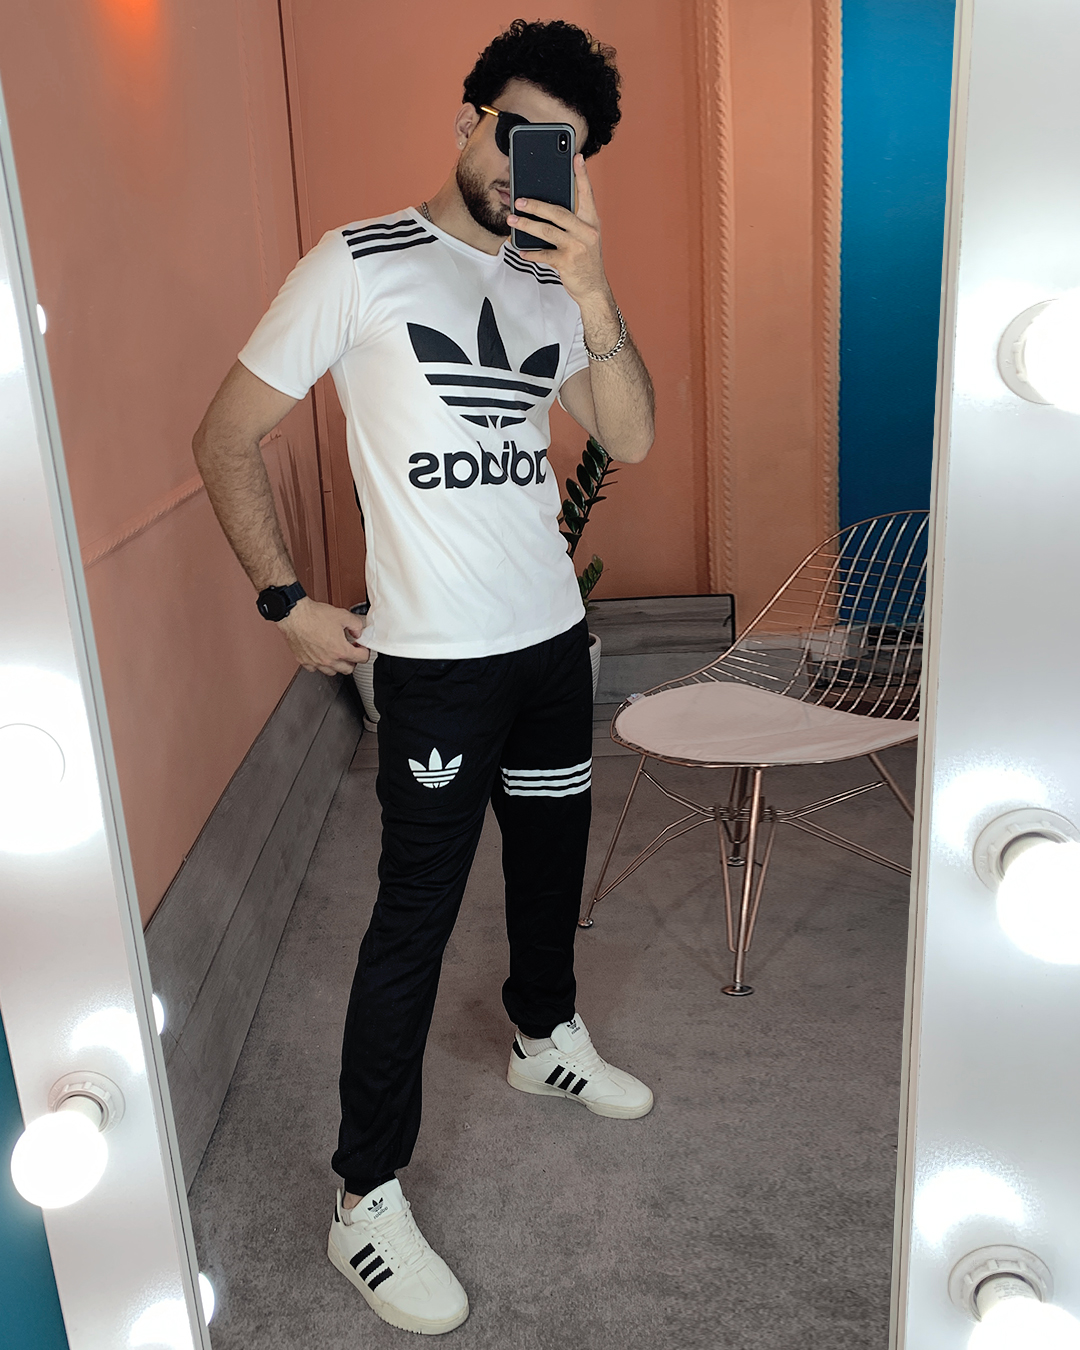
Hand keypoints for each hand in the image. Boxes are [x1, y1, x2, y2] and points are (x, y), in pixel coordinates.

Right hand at [277, 598, 368, 675]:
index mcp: (340, 650)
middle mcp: (329, 660)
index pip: (362, 658)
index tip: (361, 647)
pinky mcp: (304, 661)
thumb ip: (356, 625)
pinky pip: (315, 669)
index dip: (365, 651)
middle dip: (353, 660)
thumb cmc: (314, 616)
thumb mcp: (343, 615)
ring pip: (332, 672)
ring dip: (338, 664)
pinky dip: (320, 664)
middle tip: (351, 651)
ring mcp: (316, 662)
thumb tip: (358, 632)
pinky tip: (321, 655)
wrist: (294, 615)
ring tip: (337, 653)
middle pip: (349, 669)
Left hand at [508, 154, 608, 307]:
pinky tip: (520, 249)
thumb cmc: (585, 259)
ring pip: (547, 231)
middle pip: (558, 212)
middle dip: (536, 205)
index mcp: (591, 221)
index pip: (587, 194)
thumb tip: (546, 205)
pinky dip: (530, 253)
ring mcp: (577, 247)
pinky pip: (544, 254)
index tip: (576, 157)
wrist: (593, 288)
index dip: (582, 175)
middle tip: (518, 200)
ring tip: (512, 220)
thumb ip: (572, 220)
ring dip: (527, 225)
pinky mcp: (567, 263)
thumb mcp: (585, 236)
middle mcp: (587, 231)